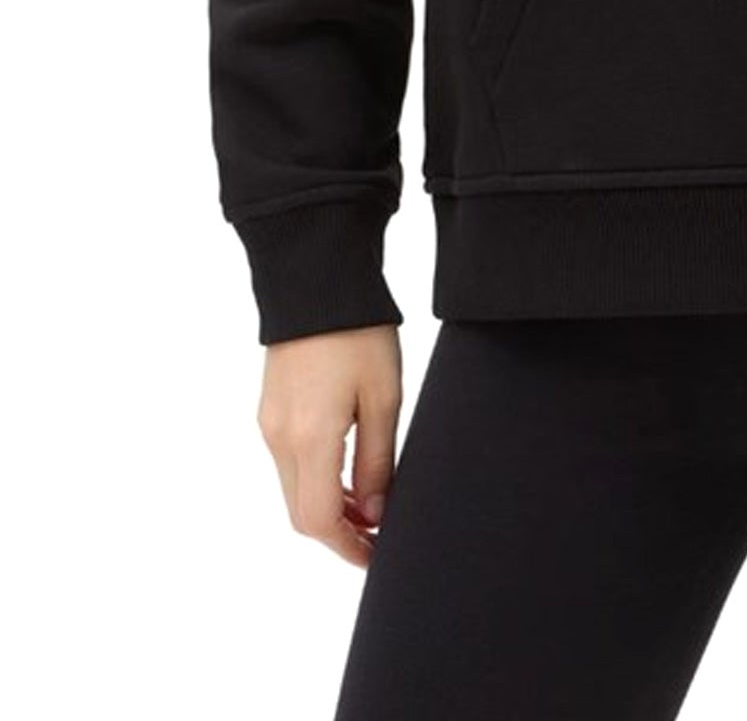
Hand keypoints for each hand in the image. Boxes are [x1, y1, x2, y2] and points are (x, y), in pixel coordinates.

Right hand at [257, 324, 402, 567]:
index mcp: (308, 438)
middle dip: (338, 534)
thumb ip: (378, 463)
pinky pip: (288, 464)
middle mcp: (279, 437)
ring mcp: (269, 423)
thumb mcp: (384, 398)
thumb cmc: (360, 334)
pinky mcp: (269, 409)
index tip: (377, 557)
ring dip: (326, 508)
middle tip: (378, 537)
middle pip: (301, 513)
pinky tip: (346, 474)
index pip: (319, 521)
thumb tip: (373, 515)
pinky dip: (315, 481)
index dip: (348, 547)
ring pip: (292, 491)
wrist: (318, 281)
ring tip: (369, 507)